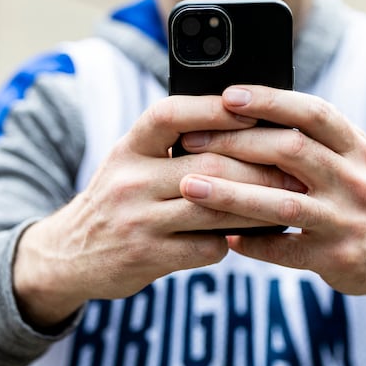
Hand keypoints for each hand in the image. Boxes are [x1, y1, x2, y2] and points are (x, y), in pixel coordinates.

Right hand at [13, 94, 303, 327]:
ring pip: (214, 209)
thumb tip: (243, 128)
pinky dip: (231, 241)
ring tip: (289, 202)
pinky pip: (205, 248)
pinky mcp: (146, 257)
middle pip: (208, 166)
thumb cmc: (117, 200)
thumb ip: (172, 146)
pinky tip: (246, 237)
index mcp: (128, 148)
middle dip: (259, 168)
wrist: (69, 254)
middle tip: (296, 170)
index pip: (170, 115)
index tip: (255, 108)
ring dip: (258, 207)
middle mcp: (129, 180)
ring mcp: (137, 220)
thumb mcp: (130, 163)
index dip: (214, 109)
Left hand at [178, 86, 365, 315]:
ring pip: (282, 202)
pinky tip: (223, 235)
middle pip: (291, 150)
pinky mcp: (336, 256)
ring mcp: (346, 219)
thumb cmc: (355, 195)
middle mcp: (354, 179)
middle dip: (236, 143)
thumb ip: (310, 138)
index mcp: (355, 146)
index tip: (227, 96)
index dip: (270, 101)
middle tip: (191, 142)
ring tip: (190, 186)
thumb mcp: (349, 158)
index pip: (313, 112)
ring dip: (232, 193)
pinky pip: (285, 249)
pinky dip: (252, 242)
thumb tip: (242, 112)